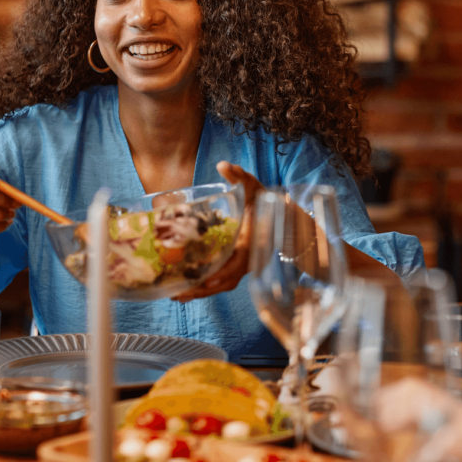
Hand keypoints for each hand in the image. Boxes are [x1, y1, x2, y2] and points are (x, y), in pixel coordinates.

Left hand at [172, 161, 263, 301]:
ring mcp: (245, 265)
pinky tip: (187, 288)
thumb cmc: (267, 203)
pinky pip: (222, 281)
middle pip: (225, 281)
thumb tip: (224, 166)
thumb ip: (240, 177)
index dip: (221, 274)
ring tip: (176, 295)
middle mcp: (249, 259)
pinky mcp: (238, 267)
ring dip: (201, 292)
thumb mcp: (255, 187)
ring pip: (223, 284)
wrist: (285, 218)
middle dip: (202, 289)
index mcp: (253, 242)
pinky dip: (206, 286)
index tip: (204, 281)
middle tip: (177, 293)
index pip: (237, 262)